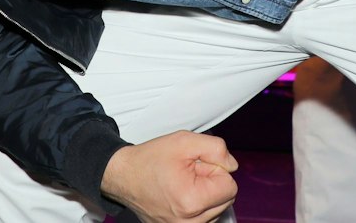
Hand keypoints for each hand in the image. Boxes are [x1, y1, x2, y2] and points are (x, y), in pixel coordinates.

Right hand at [100, 131, 238, 222]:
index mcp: (192, 201)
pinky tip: (181, 195)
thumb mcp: (184, 141)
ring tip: (182, 183)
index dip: (216, 169)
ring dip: (205, 194)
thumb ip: (216, 149)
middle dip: (212, 182)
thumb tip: (232, 165)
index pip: (230, 186)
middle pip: (226, 200)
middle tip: (188, 173)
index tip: (196, 165)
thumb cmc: (150, 159)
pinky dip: (198, 205)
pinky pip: (204, 218)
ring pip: (216, 209)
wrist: (123, 176)